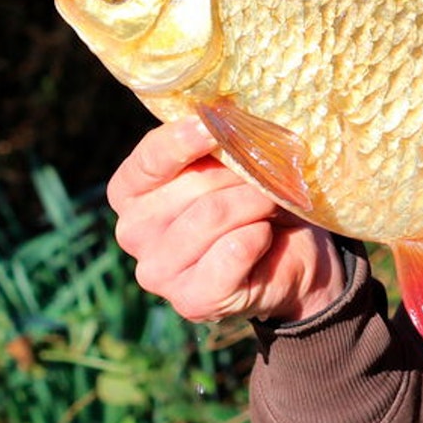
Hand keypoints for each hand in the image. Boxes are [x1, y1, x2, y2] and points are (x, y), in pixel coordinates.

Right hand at [106, 117, 345, 323]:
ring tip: (270, 203)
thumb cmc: (253, 199)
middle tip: (271, 173)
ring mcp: (157, 272)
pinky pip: (231, 251)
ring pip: (211, 216)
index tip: (214, 123)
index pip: (148, 159)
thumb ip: (214, 145)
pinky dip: (257, 236)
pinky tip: (263, 237)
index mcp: (131, 192)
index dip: (181, 140)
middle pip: (191, 188)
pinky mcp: (190, 301)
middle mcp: (133, 233)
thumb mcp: (231, 163)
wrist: (290, 255)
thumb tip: (220, 121)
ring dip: (255, 203)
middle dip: (241, 174)